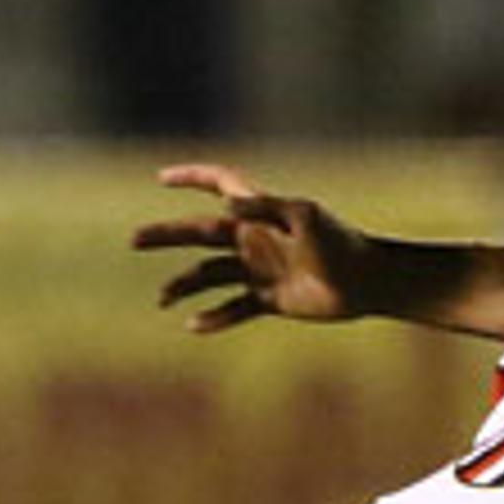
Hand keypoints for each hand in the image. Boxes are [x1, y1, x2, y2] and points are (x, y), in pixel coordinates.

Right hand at [134, 164, 369, 330]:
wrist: (368, 283)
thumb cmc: (341, 243)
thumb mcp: (306, 217)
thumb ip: (267, 207)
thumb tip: (229, 202)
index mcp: (262, 213)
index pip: (222, 185)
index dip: (194, 177)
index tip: (162, 178)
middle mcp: (255, 238)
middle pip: (201, 232)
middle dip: (168, 234)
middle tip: (134, 240)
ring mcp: (260, 269)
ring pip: (210, 274)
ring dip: (184, 285)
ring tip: (164, 299)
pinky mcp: (269, 299)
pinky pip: (234, 308)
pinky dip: (215, 317)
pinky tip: (194, 326)